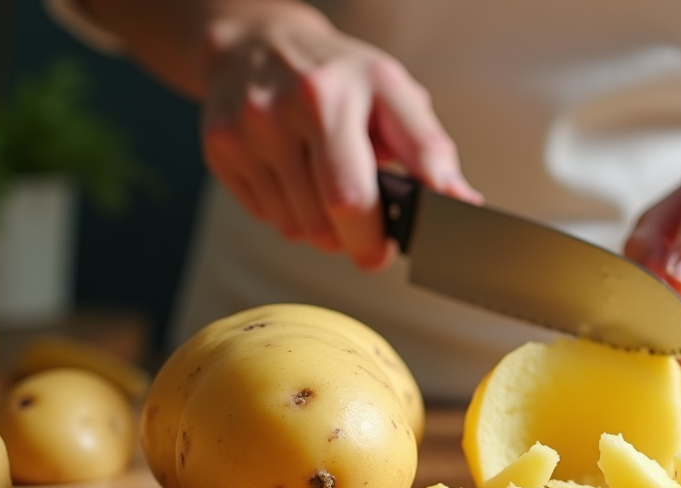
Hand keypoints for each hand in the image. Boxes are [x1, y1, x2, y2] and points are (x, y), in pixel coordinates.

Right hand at [198, 3, 479, 267]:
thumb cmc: (338, 75)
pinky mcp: (219, 150)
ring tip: (329, 189)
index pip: (351, 195)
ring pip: (296, 228)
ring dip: (323, 228)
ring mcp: (244, 132)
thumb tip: (461, 202)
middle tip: (364, 229)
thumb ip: (428, 150)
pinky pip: (267, 218)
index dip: (372, 239)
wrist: (257, 42)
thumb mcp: (391, 94)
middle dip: (353, 239)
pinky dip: (291, 214)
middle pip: (323, 221)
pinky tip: (297, 180)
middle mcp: (281, 110)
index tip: (383, 251)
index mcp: (331, 94)